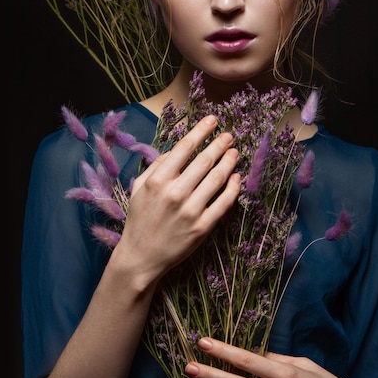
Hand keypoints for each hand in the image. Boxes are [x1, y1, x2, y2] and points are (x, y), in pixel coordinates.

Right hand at [112, 116, 240, 282]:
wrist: (140, 257)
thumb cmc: (140, 218)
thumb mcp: (140, 188)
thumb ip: (157, 166)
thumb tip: (178, 149)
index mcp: (158, 180)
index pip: (185, 148)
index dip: (202, 131)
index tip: (213, 120)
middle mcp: (175, 193)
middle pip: (205, 161)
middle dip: (220, 144)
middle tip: (229, 136)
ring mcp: (190, 211)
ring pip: (217, 179)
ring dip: (229, 162)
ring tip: (235, 153)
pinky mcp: (202, 228)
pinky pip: (223, 203)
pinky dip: (233, 188)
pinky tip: (237, 177)